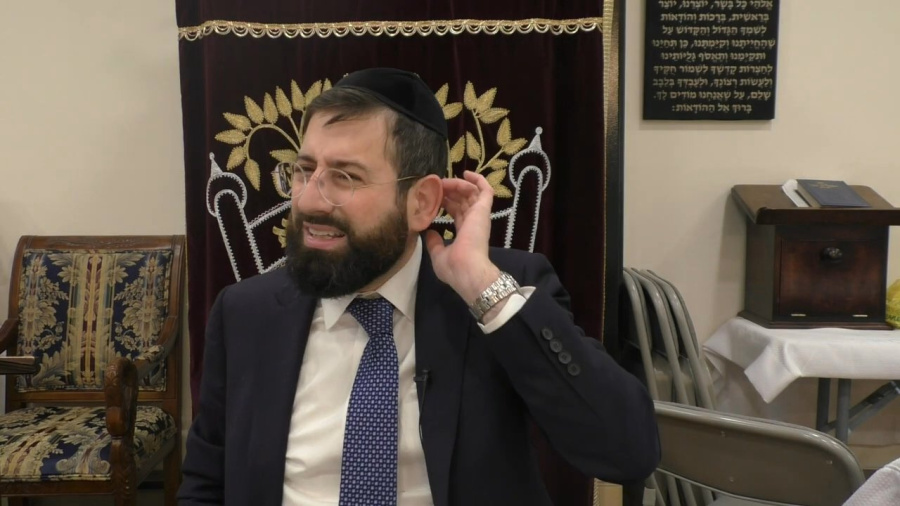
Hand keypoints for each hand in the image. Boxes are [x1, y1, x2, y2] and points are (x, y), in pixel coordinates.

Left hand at [425, 171, 500, 303]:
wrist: (466, 270)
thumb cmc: (454, 267)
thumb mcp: (438, 255)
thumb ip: (434, 243)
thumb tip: (429, 233)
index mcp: (465, 233)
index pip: (457, 212)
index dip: (446, 202)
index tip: (433, 196)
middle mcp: (473, 223)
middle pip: (462, 200)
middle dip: (449, 191)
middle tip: (435, 185)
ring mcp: (479, 216)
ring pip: (471, 192)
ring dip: (457, 184)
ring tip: (443, 181)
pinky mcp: (482, 210)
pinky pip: (485, 190)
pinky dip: (478, 180)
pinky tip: (466, 173)